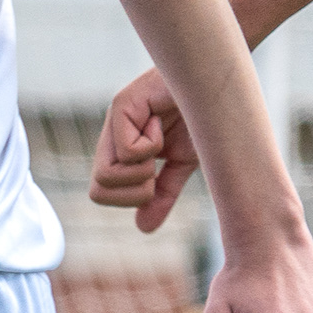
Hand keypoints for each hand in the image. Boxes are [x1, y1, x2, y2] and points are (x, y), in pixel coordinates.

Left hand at [87, 67, 200, 231]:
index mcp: (119, 153)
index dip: (130, 199)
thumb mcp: (182, 164)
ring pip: (106, 175)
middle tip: (157, 165)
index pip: (100, 193)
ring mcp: (113, 121)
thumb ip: (162, 194)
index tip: (156, 179)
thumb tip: (144, 228)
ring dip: (142, 170)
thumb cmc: (199, 118)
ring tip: (159, 141)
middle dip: (135, 191)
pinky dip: (152, 144)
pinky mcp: (122, 104)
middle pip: (97, 191)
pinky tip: (161, 121)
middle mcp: (110, 138)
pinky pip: (128, 149)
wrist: (215, 84)